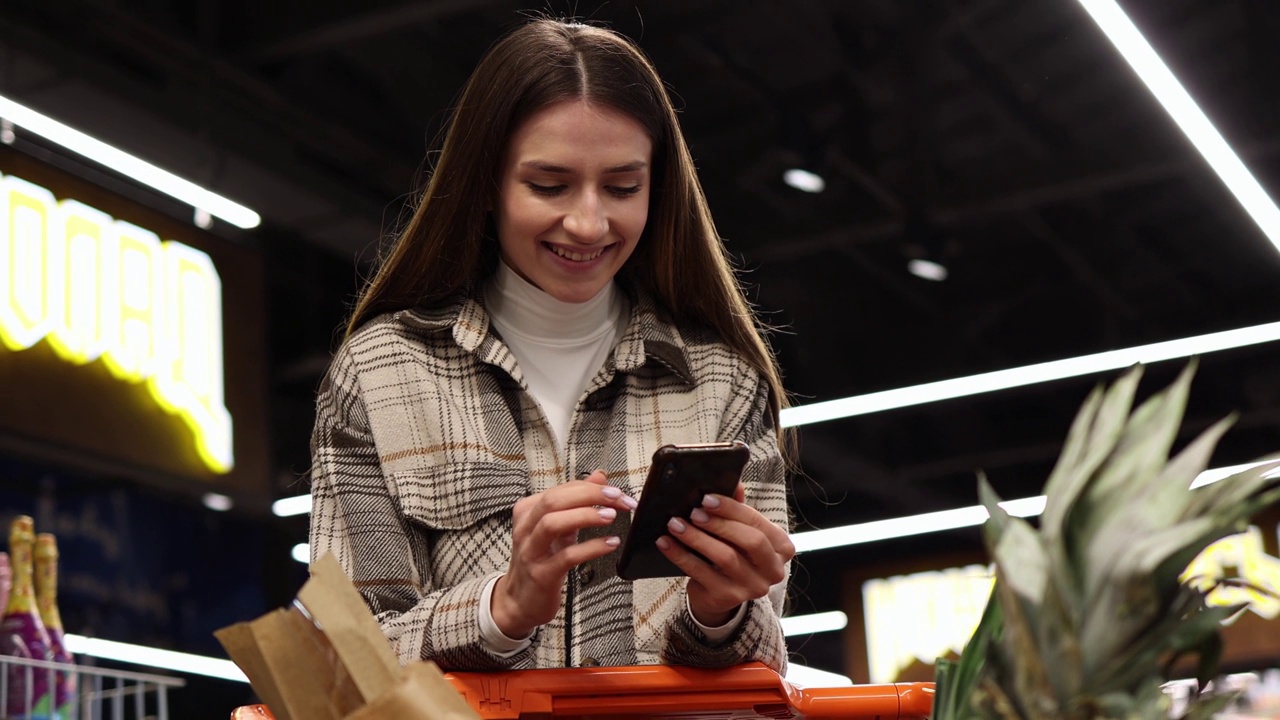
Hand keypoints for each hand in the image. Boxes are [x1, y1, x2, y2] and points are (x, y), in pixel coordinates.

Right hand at [492, 470, 636, 637]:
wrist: (519, 601)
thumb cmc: (540, 560)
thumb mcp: (558, 527)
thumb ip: (578, 501)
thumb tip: (600, 476)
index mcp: (528, 511)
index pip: (561, 489)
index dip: (591, 487)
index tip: (617, 492)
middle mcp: (526, 528)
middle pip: (554, 500)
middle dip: (589, 495)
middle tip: (618, 498)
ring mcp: (531, 551)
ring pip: (553, 523)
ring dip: (586, 516)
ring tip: (612, 516)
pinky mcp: (542, 574)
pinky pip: (567, 556)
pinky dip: (591, 547)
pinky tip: (610, 543)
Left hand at [656, 483, 794, 626]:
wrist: (720, 593)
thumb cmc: (733, 553)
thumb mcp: (739, 531)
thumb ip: (738, 509)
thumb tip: (734, 481)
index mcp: (781, 548)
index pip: (758, 523)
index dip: (732, 508)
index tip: (707, 498)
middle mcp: (773, 571)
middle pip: (750, 541)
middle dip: (719, 524)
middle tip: (694, 512)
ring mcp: (752, 587)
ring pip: (725, 557)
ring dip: (696, 538)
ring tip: (675, 524)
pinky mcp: (728, 598)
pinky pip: (701, 573)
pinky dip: (680, 555)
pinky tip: (666, 543)